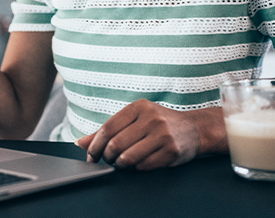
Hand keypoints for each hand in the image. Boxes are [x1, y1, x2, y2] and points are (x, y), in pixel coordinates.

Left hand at [75, 99, 211, 169]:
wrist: (194, 129)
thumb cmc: (159, 123)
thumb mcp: (134, 119)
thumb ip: (107, 130)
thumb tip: (80, 142)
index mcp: (138, 107)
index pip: (107, 128)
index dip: (95, 145)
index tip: (90, 155)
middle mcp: (151, 118)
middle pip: (116, 144)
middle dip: (106, 157)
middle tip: (107, 160)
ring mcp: (163, 135)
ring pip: (128, 157)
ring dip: (120, 164)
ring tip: (121, 162)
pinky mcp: (171, 151)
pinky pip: (143, 166)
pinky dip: (136, 168)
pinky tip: (138, 163)